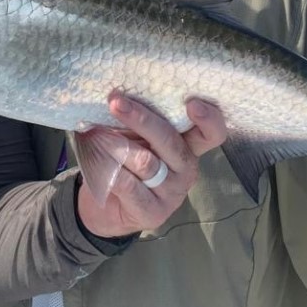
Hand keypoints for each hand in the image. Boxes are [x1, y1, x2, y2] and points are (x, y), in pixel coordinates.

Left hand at [75, 95, 226, 238]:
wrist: (105, 203)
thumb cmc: (121, 158)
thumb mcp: (132, 133)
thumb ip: (137, 118)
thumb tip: (121, 94)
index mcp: (187, 144)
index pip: (211, 133)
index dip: (208, 119)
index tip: (192, 103)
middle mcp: (186, 168)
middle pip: (171, 141)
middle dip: (141, 119)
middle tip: (116, 102)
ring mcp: (173, 193)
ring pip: (145, 162)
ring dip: (115, 144)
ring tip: (95, 134)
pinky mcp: (153, 212)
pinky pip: (128, 184)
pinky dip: (108, 167)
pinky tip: (95, 158)